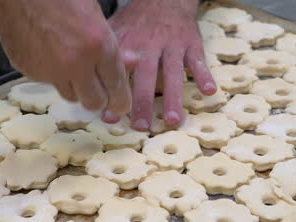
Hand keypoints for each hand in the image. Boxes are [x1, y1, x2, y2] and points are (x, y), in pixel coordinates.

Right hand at [0, 0, 130, 121]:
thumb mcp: (96, 17)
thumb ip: (111, 46)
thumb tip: (131, 64)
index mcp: (98, 45)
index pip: (117, 87)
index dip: (121, 101)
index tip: (121, 106)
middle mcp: (75, 63)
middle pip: (94, 103)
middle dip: (99, 100)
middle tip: (99, 92)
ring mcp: (50, 70)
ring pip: (70, 96)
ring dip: (76, 88)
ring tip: (72, 66)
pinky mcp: (30, 72)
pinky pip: (48, 83)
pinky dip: (53, 75)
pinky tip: (50, 55)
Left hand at [109, 0, 216, 130]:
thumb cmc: (137, 22)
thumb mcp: (116, 32)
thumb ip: (105, 60)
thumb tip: (87, 90)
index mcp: (128, 45)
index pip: (119, 73)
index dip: (113, 94)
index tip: (109, 116)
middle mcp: (149, 46)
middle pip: (146, 77)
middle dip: (143, 102)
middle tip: (141, 126)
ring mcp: (172, 45)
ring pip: (174, 73)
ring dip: (174, 97)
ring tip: (173, 120)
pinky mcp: (191, 43)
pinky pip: (199, 61)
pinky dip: (204, 76)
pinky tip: (209, 92)